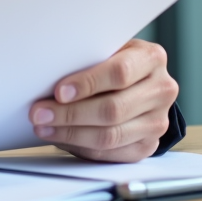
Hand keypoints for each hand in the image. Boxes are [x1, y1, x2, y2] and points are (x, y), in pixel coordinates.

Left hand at [29, 39, 177, 162]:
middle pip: (113, 109)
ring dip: (71, 133)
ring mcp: (157, 121)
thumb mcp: (106, 47)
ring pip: (111, 135)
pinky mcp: (148, 145)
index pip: (120, 73)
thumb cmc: (114, 59)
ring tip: (44, 127)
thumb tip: (47, 73)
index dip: (87, 84)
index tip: (59, 92)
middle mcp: (161, 90)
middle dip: (70, 113)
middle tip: (40, 113)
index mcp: (151, 58)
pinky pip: (112, 153)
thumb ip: (87, 56)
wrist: (140, 82)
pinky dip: (82, 147)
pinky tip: (61, 138)